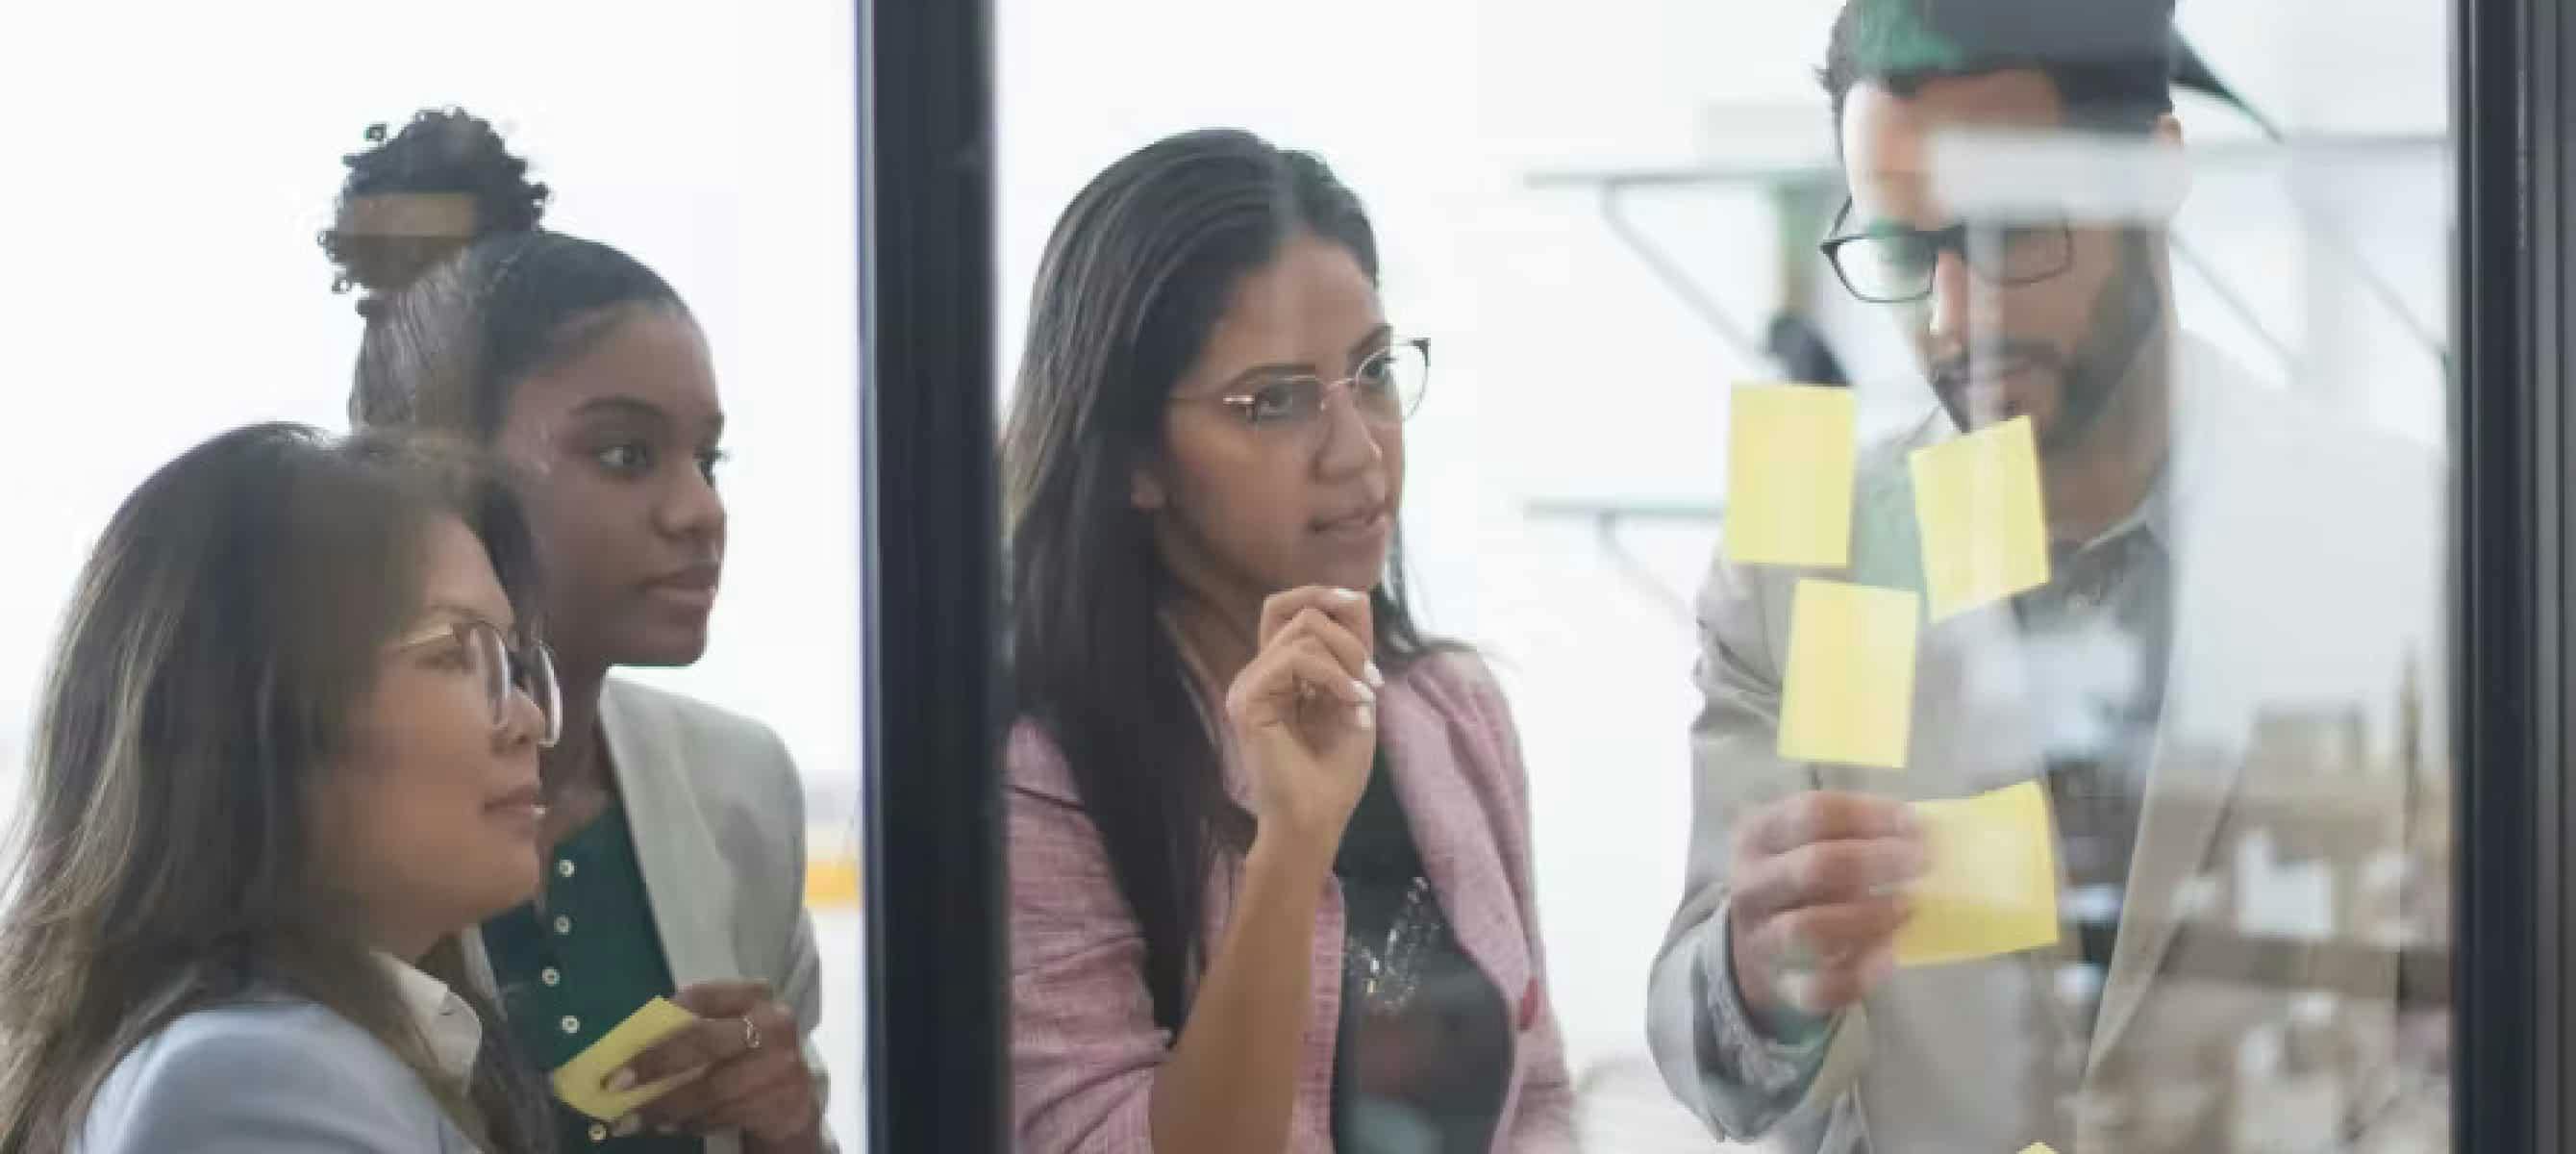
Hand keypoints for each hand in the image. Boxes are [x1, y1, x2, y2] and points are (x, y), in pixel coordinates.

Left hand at [613, 981, 819, 1146]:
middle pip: (704, 1042)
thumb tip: (626, 1045)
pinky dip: (689, 1123)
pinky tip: (668, 1127)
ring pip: (710, 1088)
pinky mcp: (782, 1102)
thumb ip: (691, 1028)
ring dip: (664, 1107)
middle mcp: (774, 1024)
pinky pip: (723, 1115)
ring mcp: (781, 1065)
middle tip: (615, 1086)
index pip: (701, 997)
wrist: (795, 1100)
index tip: (623, 1045)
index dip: (659, 1019)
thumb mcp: (727, 1032)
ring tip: (630, 1121)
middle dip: (655, 1065)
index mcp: (754, 996)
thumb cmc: (746, 1058)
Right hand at [1224, 586, 1381, 854]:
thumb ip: (1352, 650)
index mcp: (1278, 673)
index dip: (1324, 598)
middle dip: (1348, 636)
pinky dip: (1335, 676)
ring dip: (1348, 658)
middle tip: (1372, 681)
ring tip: (1365, 699)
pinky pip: (1296, 658)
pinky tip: (1354, 703)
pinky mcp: (1248, 700)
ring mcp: (1248, 685)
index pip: (1289, 609)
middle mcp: (1258, 674)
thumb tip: (1355, 595)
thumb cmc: (1335, 772)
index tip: (1358, 613)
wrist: (1316, 821)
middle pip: (1298, 612)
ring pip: (1302, 630)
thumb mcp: (1355, 695)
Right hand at [1726, 791, 1926, 1028]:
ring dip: (1868, 916)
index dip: (1870, 817)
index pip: (1813, 814)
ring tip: (1908, 907)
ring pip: (1811, 928)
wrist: (1754, 942)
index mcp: (1757, 836)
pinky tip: (1890, 955)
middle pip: (1813, 867)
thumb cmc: (1795, 878)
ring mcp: (1761, 939)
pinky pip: (1820, 987)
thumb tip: (1920, 833)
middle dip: (1876, 862)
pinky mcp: (1781, 985)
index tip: (1915, 825)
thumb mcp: (1802, 841)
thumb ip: (1850, 832)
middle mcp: (1751, 885)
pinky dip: (1860, 974)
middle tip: (1920, 863)